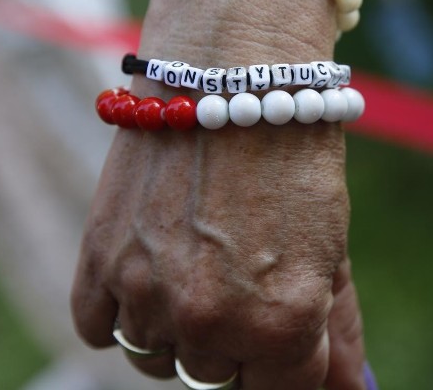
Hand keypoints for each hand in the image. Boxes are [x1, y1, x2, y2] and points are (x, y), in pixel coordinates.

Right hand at [71, 0, 368, 388]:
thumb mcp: (330, 247)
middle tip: (240, 273)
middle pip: (217, 377)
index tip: (283, 328)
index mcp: (282, 322)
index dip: (288, 358)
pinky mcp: (97, 264)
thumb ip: (335, 333)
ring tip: (195, 261)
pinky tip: (151, 264)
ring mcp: (147, 295)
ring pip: (157, 359)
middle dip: (237, 338)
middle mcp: (211, 321)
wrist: (230, 74)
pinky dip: (124, 309)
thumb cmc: (292, 156)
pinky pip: (102, 330)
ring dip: (178, 327)